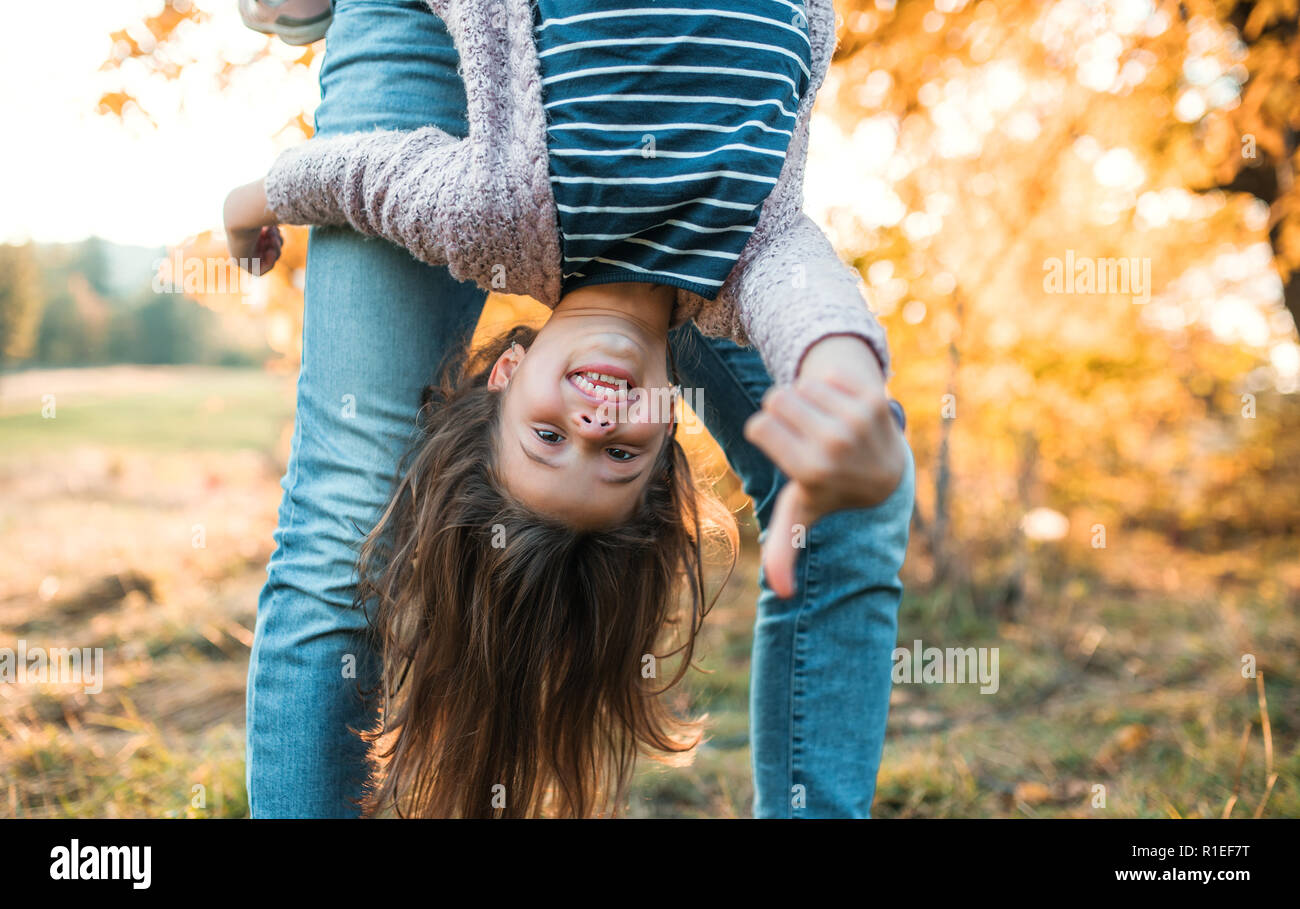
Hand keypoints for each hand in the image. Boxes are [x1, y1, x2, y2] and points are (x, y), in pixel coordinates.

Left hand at [223, 179, 281, 275]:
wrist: (242, 211)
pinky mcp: (240, 262)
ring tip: (273, 239)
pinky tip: (271, 250)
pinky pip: (260, 271)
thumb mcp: (276, 205)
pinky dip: (270, 262)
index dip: (276, 234)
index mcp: (246, 227)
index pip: (266, 238)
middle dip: (277, 242)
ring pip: (266, 259)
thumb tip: (304, 190)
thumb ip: (285, 204)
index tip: (276, 227)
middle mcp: (243, 239)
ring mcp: (241, 251)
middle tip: (275, 233)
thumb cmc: (260, 204)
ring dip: (275, 250)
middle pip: (267, 249)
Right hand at [743, 335, 905, 598]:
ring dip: (806, 400)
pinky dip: (829, 390)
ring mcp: (857, 420)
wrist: (886, 470)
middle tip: (802, 433)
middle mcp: (836, 444)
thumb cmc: (830, 490)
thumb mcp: (801, 516)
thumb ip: (784, 552)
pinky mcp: (874, 399)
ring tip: (822, 424)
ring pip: (800, 385)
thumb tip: (782, 595)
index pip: (758, 425)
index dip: (764, 432)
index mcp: (812, 472)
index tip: (784, 447)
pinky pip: (827, 377)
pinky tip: (842, 412)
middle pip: (777, 399)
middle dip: (782, 413)